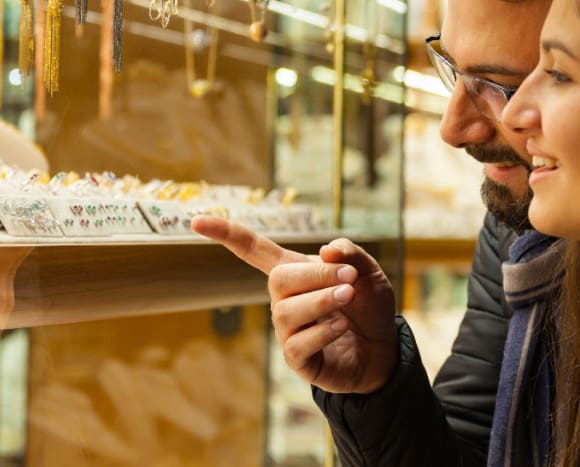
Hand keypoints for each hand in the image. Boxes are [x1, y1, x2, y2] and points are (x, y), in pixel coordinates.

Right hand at [191, 215, 397, 393]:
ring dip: (322, 300)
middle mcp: (283, 299)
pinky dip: (322, 331)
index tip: (196, 221)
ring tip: (348, 298)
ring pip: (286, 311)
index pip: (253, 250)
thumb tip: (326, 249)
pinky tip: (340, 326)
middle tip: (349, 279)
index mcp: (294, 271)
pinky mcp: (297, 359)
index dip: (227, 234)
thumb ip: (351, 255)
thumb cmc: (368, 306)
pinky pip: (296, 344)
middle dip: (316, 275)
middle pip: (278, 279)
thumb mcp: (368, 273)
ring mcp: (287, 330)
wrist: (383, 350)